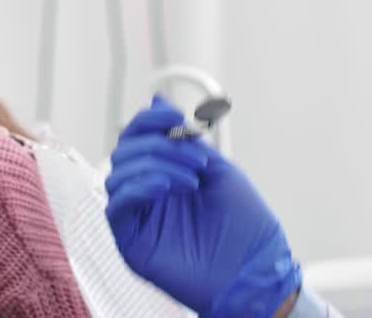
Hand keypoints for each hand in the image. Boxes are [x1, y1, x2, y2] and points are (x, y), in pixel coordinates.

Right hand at [105, 96, 301, 317]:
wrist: (255, 269)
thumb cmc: (245, 227)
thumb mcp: (219, 170)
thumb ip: (187, 139)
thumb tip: (158, 101)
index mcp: (166, 173)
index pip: (139, 138)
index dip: (149, 121)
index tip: (174, 118)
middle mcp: (148, 193)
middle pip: (125, 152)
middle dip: (160, 145)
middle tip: (196, 159)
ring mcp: (139, 217)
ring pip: (117, 175)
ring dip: (155, 166)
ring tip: (190, 180)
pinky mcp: (132, 241)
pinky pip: (116, 206)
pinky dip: (139, 188)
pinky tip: (167, 189)